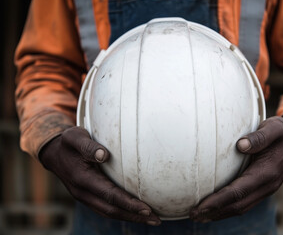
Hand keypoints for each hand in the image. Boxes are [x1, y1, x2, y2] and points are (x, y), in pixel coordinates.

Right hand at [39, 126, 160, 225]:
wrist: (53, 153)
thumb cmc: (67, 143)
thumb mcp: (74, 137)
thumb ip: (88, 146)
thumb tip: (105, 155)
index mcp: (82, 179)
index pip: (109, 195)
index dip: (128, 203)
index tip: (147, 208)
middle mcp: (83, 192)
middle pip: (112, 210)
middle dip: (134, 216)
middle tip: (156, 219)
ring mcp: (84, 197)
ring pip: (109, 213)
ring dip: (130, 217)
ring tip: (151, 219)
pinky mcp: (88, 197)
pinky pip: (106, 209)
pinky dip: (122, 213)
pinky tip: (134, 212)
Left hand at [190, 116, 282, 221]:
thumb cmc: (282, 133)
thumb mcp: (275, 128)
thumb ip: (260, 136)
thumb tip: (241, 145)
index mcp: (267, 172)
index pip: (238, 191)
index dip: (218, 201)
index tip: (200, 206)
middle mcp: (267, 186)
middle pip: (238, 205)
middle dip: (214, 212)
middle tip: (192, 214)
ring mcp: (266, 190)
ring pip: (241, 208)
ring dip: (219, 214)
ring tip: (199, 215)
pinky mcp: (262, 190)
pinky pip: (244, 204)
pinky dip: (228, 209)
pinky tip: (215, 208)